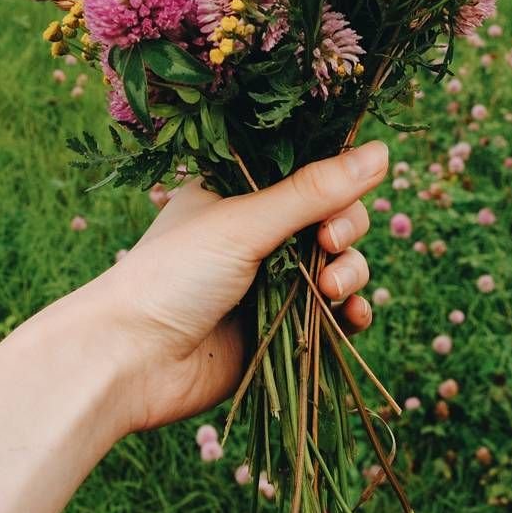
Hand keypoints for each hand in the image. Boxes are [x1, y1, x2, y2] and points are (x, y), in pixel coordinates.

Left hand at [99, 141, 389, 432]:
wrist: (128, 360)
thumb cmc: (173, 275)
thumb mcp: (245, 224)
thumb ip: (315, 192)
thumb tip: (383, 151)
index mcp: (240, 190)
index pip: (309, 171)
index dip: (337, 182)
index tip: (340, 197)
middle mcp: (258, 231)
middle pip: (332, 217)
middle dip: (344, 229)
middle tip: (328, 245)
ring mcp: (270, 281)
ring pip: (338, 265)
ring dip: (349, 273)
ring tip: (330, 291)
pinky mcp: (280, 328)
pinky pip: (332, 313)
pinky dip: (348, 313)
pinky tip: (351, 317)